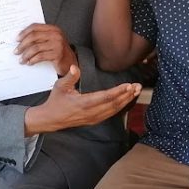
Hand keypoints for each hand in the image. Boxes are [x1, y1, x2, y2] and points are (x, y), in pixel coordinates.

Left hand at [15, 23, 76, 75]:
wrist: (70, 62)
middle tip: (16, 51)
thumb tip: (21, 40)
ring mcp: (57, 44)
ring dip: (26, 55)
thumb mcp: (50, 41)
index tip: (16, 39)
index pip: (35, 27)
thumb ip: (39, 37)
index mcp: (53, 29)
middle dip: (22, 45)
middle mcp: (56, 34)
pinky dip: (33, 60)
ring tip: (21, 60)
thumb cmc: (57, 51)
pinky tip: (29, 63)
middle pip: (34, 37)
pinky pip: (40, 56)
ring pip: (35, 48)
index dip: (24, 32)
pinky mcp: (57, 54)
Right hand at [24, 65, 140, 134]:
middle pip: (113, 104)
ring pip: (114, 110)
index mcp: (83, 104)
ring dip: (126, 100)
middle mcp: (90, 113)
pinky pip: (110, 113)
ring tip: (135, 91)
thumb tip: (75, 68)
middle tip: (137, 86)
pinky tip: (126, 99)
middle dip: (127, 95)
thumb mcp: (60, 86)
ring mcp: (93, 118)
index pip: (105, 97)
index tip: (128, 85)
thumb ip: (69, 77)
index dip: (118, 91)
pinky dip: (120, 106)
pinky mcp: (94, 120)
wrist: (51, 119)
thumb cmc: (56, 101)